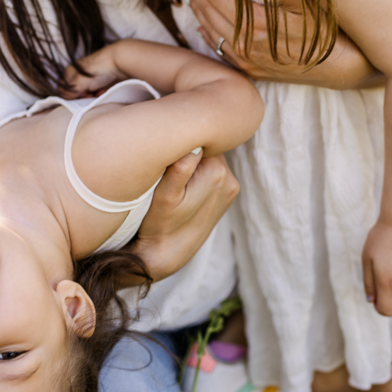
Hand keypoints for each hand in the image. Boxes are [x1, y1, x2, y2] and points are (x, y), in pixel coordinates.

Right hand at [61, 44, 124, 97]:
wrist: (120, 61)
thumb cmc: (97, 70)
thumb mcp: (79, 83)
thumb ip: (69, 92)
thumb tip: (64, 99)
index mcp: (70, 72)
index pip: (64, 89)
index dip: (69, 96)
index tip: (78, 98)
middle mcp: (79, 74)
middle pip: (77, 92)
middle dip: (83, 97)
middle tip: (89, 95)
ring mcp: (91, 76)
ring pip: (88, 93)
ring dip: (93, 95)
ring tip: (99, 92)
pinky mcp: (102, 79)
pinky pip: (98, 91)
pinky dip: (101, 92)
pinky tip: (105, 90)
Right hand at [131, 150, 239, 282]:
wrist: (168, 253)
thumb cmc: (160, 223)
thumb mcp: (165, 196)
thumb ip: (181, 167)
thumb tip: (194, 144)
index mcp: (217, 172)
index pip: (202, 137)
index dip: (183, 139)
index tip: (168, 150)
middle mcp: (230, 178)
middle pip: (208, 148)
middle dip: (190, 151)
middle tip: (169, 164)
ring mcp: (231, 188)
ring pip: (211, 159)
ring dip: (195, 163)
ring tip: (176, 178)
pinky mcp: (228, 195)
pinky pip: (214, 172)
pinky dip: (200, 173)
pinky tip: (186, 188)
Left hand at [186, 0, 377, 88]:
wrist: (340, 67)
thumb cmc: (327, 28)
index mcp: (257, 24)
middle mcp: (246, 45)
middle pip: (208, 11)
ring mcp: (246, 59)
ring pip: (210, 30)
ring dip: (199, 8)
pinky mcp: (250, 68)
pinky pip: (219, 48)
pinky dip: (208, 31)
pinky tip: (204, 21)